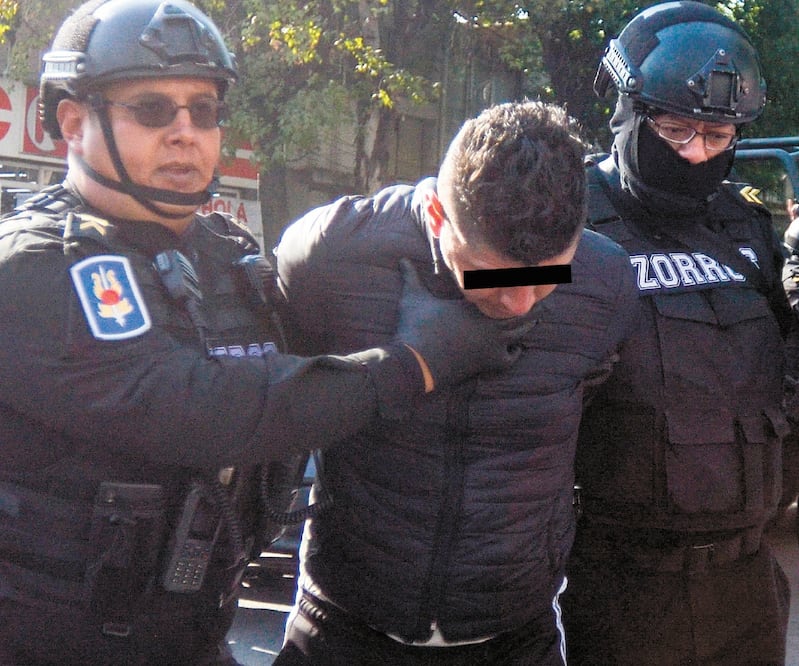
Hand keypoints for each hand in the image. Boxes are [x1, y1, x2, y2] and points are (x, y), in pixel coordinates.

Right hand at [395, 259, 533, 388]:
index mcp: (475, 304)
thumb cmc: (416, 326)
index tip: (523, 275)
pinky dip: (514, 352)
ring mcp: (491, 344)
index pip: (504, 289)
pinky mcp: (488, 362)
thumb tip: (402, 260)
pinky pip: (510, 357)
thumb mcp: (413, 297)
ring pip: (519, 332)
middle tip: (534, 294)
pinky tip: (514, 346)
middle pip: (519, 311)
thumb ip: (411, 276)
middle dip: (526, 302)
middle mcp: (488, 323)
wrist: (416, 362)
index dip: (514, 282)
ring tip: (531, 316)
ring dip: (524, 325)